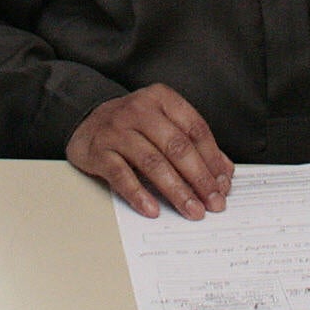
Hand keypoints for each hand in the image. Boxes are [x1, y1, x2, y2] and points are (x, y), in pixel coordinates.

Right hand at [66, 84, 234, 220]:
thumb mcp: (163, 123)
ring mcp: (117, 129)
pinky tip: (153, 210)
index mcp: (162, 99)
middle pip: (177, 147)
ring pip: (153, 162)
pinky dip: (139, 194)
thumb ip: (192, 143)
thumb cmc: (132, 125)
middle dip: (199, 178)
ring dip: (176, 190)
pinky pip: (122, 175)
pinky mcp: (99, 150)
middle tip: (213, 202)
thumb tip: (224, 173)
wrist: (84, 120)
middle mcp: (140, 110)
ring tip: (192, 210)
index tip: (223, 183)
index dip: (213, 158)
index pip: (195, 129)